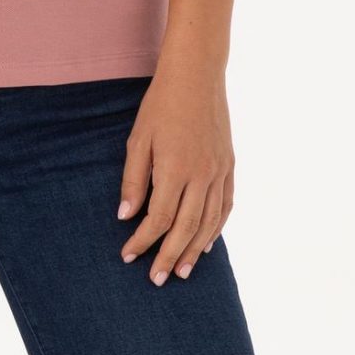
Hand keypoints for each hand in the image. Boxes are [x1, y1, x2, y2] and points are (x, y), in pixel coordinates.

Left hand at [117, 53, 234, 283]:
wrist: (197, 75)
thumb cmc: (161, 106)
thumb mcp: (138, 140)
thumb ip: (133, 180)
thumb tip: (125, 217)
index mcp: (175, 169)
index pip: (159, 219)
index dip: (142, 241)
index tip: (128, 256)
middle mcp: (202, 175)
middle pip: (185, 228)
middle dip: (168, 256)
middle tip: (156, 279)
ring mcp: (220, 172)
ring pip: (208, 222)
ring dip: (193, 250)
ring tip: (181, 272)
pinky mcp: (229, 166)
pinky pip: (225, 206)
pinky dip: (216, 228)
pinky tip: (205, 244)